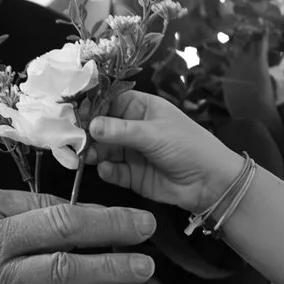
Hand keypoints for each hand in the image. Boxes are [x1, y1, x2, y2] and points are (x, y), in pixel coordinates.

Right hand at [86, 92, 250, 213]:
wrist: (211, 183)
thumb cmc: (190, 147)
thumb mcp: (154, 133)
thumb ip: (120, 130)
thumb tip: (91, 125)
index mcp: (141, 108)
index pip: (108, 100)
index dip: (90, 105)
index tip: (71, 110)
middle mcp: (132, 128)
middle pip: (100, 127)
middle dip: (86, 132)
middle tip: (72, 138)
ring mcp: (131, 152)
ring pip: (102, 150)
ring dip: (92, 152)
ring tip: (86, 155)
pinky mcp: (132, 175)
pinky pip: (112, 171)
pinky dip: (106, 170)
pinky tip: (106, 169)